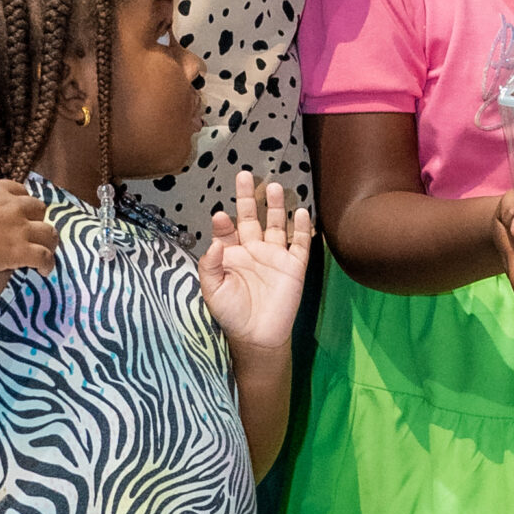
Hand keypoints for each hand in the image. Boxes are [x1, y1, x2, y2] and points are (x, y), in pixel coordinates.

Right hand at [0, 178, 56, 278]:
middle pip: (39, 208)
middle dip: (37, 219)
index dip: (23, 201)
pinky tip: (45, 270)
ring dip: (49, 241)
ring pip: (49, 232)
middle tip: (32, 232)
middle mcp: (13, 206)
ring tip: (46, 250)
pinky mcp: (21, 251)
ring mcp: (19, 228)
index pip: (20, 190)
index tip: (20, 211)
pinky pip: (45, 256)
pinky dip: (48, 264)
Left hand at [200, 171, 313, 350]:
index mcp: (232, 255)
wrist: (257, 337)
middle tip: (244, 175)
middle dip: (248, 198)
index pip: (227, 230)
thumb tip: (215, 240)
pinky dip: (302, 227)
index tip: (221, 214)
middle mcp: (254, 250)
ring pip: (277, 224)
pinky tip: (302, 211)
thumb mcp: (213, 291)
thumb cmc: (232, 314)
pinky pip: (300, 243)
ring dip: (275, 206)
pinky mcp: (294, 266)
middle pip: (252, 218)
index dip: (224, 222)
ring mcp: (275, 256)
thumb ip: (211, 265)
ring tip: (274, 186)